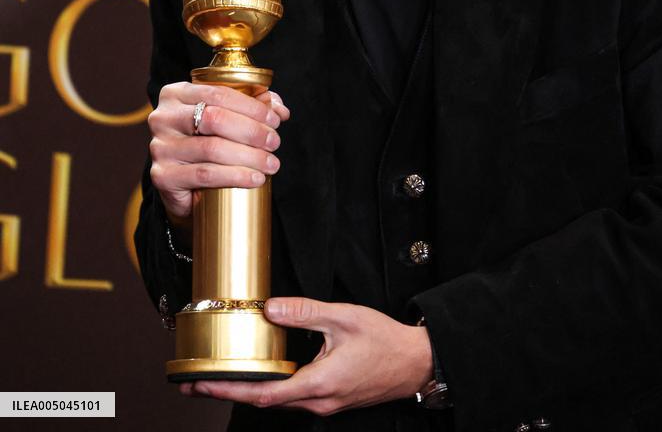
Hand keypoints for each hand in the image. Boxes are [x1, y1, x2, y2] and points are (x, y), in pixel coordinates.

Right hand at [147, 82, 289, 233]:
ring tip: (271, 163)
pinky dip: (236, 176)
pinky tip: (255, 179)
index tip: (275, 121)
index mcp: (176, 93)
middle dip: (252, 131)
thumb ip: (253, 107)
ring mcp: (160, 147)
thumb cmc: (207, 142)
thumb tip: (280, 110)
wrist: (182, 185)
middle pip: (215, 119)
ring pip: (212, 148)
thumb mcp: (227, 118)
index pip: (219, 94)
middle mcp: (163, 117)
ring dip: (249, 156)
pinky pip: (205, 174)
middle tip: (274, 143)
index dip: (252, 107)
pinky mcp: (162, 176)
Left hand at [180, 298, 433, 415]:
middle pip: (264, 401)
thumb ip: (305, 312)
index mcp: (318, 383)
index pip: (263, 393)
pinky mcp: (330, 399)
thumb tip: (270, 308)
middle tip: (196, 383)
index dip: (229, 388)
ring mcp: (325, 403)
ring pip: (278, 400)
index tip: (203, 383)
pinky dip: (271, 387)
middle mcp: (318, 401)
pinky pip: (293, 396)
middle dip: (228, 391)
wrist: (416, 363)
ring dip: (248, 390)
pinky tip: (262, 373)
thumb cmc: (385, 341)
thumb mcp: (344, 318)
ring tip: (220, 377)